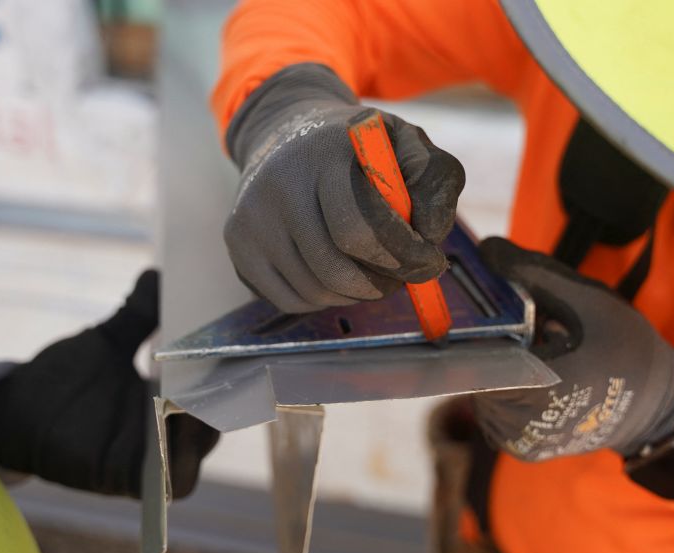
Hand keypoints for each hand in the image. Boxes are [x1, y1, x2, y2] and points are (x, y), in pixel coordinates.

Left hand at [0, 270, 218, 497]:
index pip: (217, 384)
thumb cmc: (62, 378)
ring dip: (209, 426)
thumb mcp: (106, 342)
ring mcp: (153, 454)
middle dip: (229, 395)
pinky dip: (184, 462)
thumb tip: (157, 274)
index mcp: (170, 392)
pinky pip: (173, 481)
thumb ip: (136, 315)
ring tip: (209, 397)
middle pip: (218, 415)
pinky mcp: (132, 478)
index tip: (242, 344)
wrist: (14, 412)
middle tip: (234, 369)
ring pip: (201, 448)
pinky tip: (182, 431)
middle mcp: (169, 425)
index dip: (235, 369)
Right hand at [224, 63, 464, 312]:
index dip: (401, 256)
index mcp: (324, 153)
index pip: (358, 227)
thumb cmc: (357, 148)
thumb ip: (434, 178)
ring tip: (373, 273)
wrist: (287, 132)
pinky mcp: (238, 244)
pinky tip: (338, 275)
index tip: (428, 262)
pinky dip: (324, 299)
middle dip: (381, 283)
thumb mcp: (405, 142)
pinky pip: (289, 300)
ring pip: (314, 291)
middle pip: (333, 269)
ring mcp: (251, 217)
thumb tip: (429, 234)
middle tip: (402, 277)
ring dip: (355, 295)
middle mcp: (277, 184)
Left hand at [473, 238, 673, 460]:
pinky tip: (538, 375)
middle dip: (493, 342)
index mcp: (539, 390)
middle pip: (475, 368)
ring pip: (480, 387)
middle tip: (531, 330)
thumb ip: (532, 273)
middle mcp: (520, 425)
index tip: (480, 309)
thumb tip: (485, 250)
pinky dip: (506, 385)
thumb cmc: (627, 350)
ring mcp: (517, 442)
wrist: (656, 406)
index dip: (473, 328)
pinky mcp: (518, 449)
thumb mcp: (587, 299)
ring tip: (539, 354)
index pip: (474, 357)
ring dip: (499, 364)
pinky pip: (492, 406)